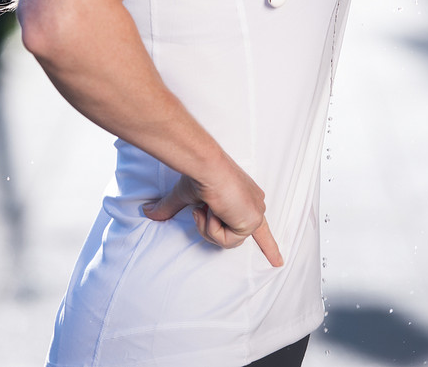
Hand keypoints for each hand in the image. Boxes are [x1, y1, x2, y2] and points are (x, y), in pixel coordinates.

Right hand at [143, 160, 282, 266]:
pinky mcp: (252, 221)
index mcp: (245, 198)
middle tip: (205, 205)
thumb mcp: (184, 195)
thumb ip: (171, 207)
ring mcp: (255, 214)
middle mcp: (255, 205)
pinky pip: (227, 240)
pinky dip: (214, 227)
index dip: (268, 245)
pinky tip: (215, 209)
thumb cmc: (198, 173)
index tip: (278, 262)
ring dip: (210, 226)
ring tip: (210, 204)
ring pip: (227, 241)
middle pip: (233, 236)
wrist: (205, 165)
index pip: (259, 228)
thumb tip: (148, 212)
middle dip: (211, 226)